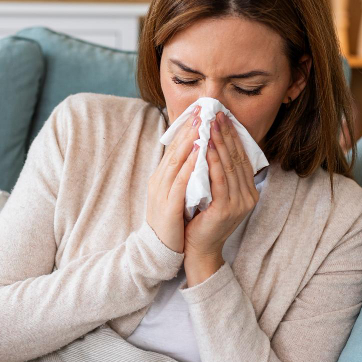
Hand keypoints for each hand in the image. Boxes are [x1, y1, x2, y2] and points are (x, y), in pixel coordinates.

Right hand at [146, 104, 201, 252]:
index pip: (173, 148)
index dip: (186, 129)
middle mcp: (159, 181)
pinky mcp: (168, 206)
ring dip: (190, 142)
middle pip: (174, 150)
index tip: (199, 112)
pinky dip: (190, 165)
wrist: (158, 251)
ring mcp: (162, 193)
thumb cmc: (171, 223)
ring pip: (176, 161)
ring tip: (202, 125)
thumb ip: (182, 177)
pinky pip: (180, 181)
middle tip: (202, 110)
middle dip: (189, 129)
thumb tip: (196, 158)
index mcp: (160, 177)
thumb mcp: (174, 195)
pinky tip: (199, 153)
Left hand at [184, 111, 259, 276]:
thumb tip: (214, 144)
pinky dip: (214, 161)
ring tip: (211, 124)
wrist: (198, 250)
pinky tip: (207, 146)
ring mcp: (240, 202)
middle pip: (237, 157)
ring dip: (220, 142)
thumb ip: (219, 173)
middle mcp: (248, 195)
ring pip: (229, 165)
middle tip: (217, 113)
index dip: (232, 136)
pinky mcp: (227, 208)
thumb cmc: (202, 220)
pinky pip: (220, 179)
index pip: (241, 157)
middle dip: (226, 133)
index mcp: (248, 191)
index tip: (222, 117)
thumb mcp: (214, 193)